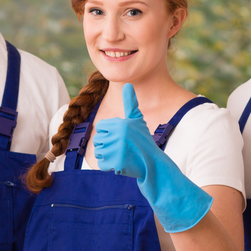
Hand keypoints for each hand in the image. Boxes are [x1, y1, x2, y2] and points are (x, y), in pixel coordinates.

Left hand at [92, 84, 212, 232]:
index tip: (120, 138)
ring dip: (107, 156)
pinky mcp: (117, 163)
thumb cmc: (143, 141)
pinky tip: (120, 164)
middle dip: (107, 146)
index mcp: (122, 123)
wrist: (153, 164)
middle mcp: (119, 135)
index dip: (108, 134)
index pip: (100, 128)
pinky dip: (109, 166)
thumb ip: (131, 103)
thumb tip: (127, 84)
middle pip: (98, 140)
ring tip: (121, 155)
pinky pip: (102, 164)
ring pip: (98, 152)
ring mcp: (118, 149)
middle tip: (122, 149)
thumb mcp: (138, 120)